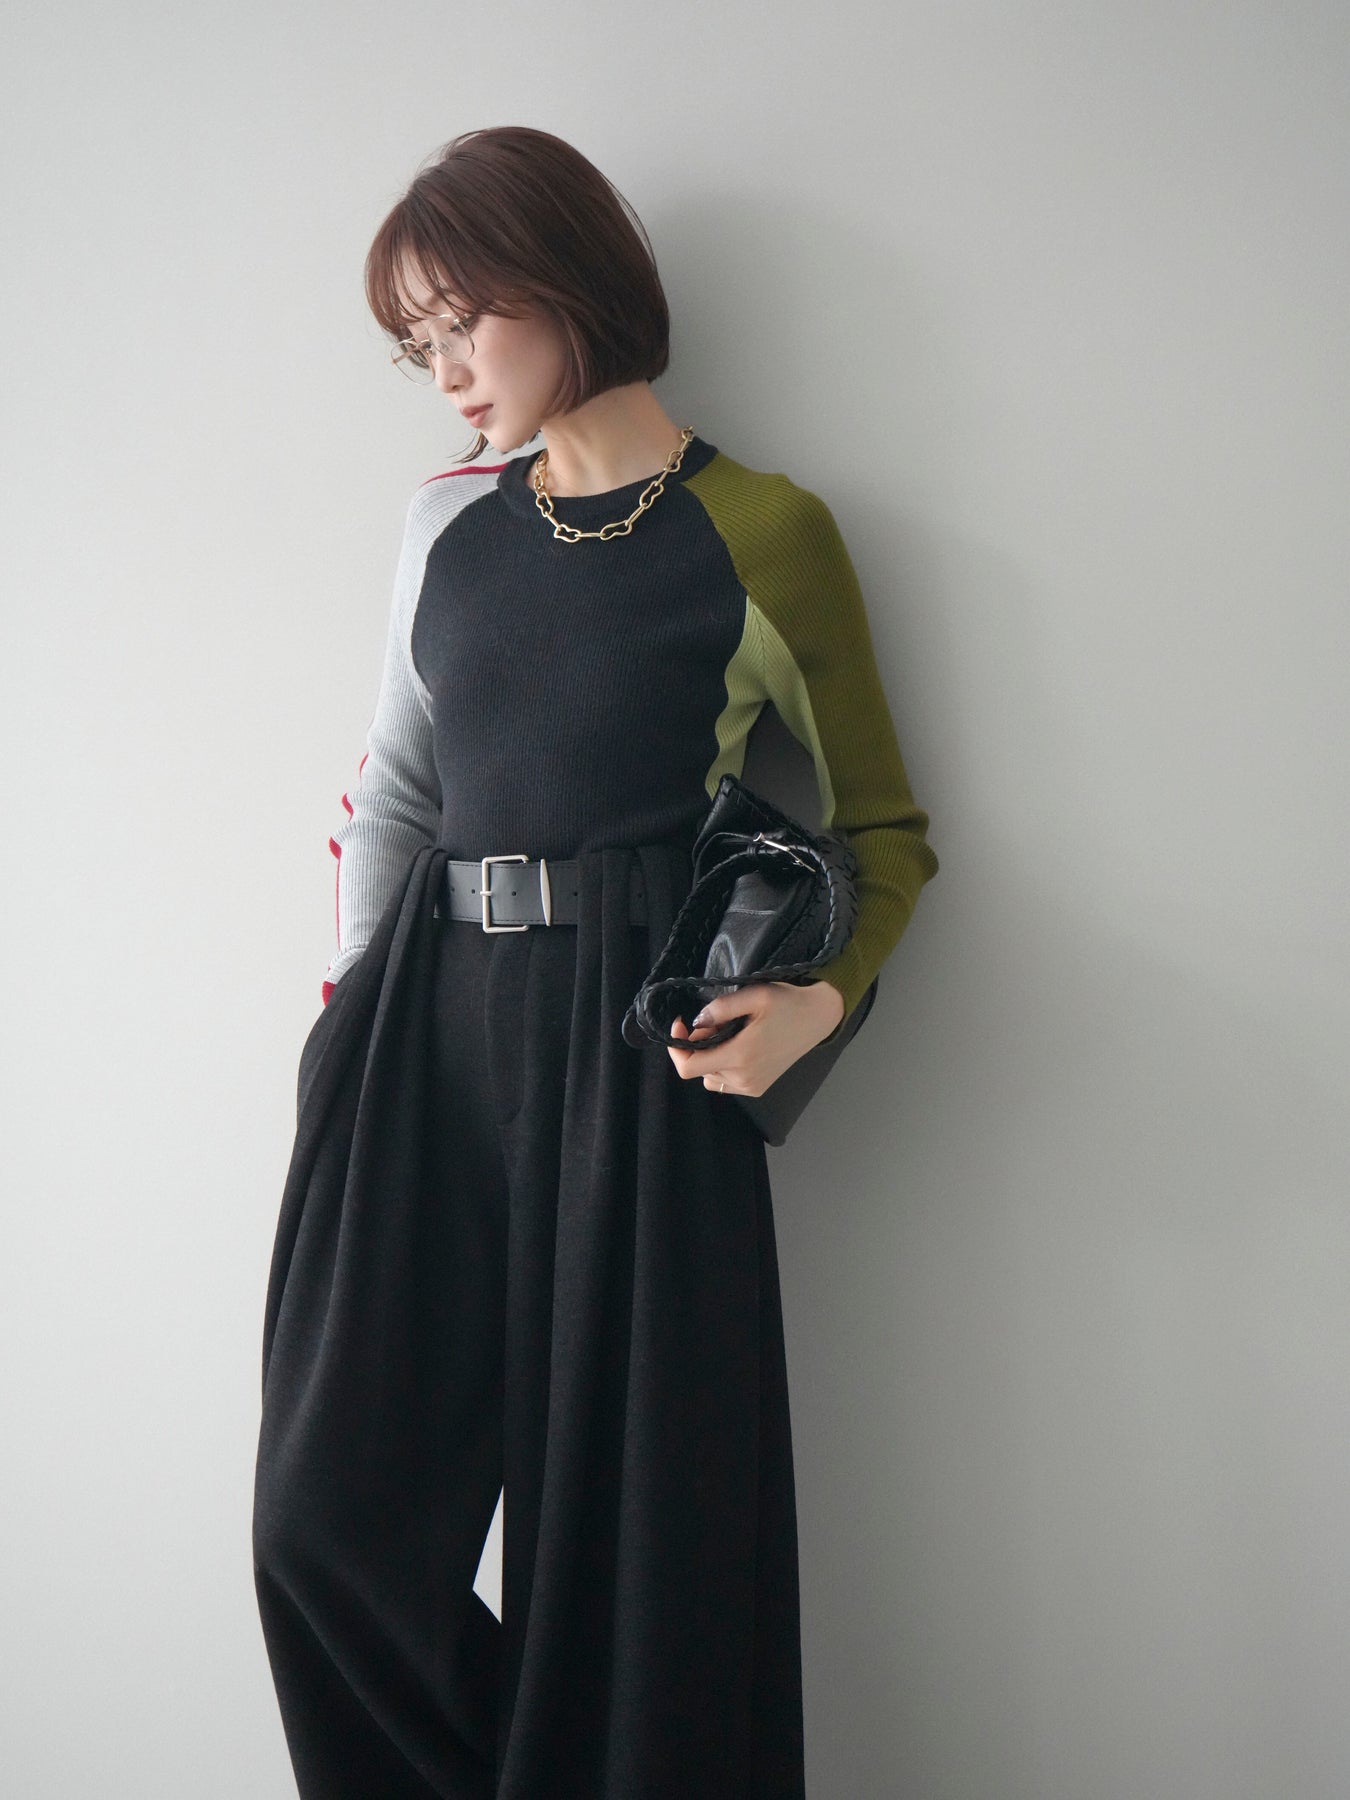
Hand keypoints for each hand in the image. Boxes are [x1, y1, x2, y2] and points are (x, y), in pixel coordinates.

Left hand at [667, 980, 846, 1095]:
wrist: (817, 1018)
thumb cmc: (787, 1003)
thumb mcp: (755, 995)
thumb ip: (721, 1008)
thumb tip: (696, 1022)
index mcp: (741, 1056)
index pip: (689, 1068)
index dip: (677, 1048)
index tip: (681, 1025)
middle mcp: (743, 1078)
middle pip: (699, 1069)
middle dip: (698, 1044)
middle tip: (717, 1021)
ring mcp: (751, 1086)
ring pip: (710, 1076)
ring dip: (710, 1056)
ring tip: (729, 1033)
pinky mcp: (757, 1088)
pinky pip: (725, 1082)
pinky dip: (722, 1066)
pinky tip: (737, 1047)